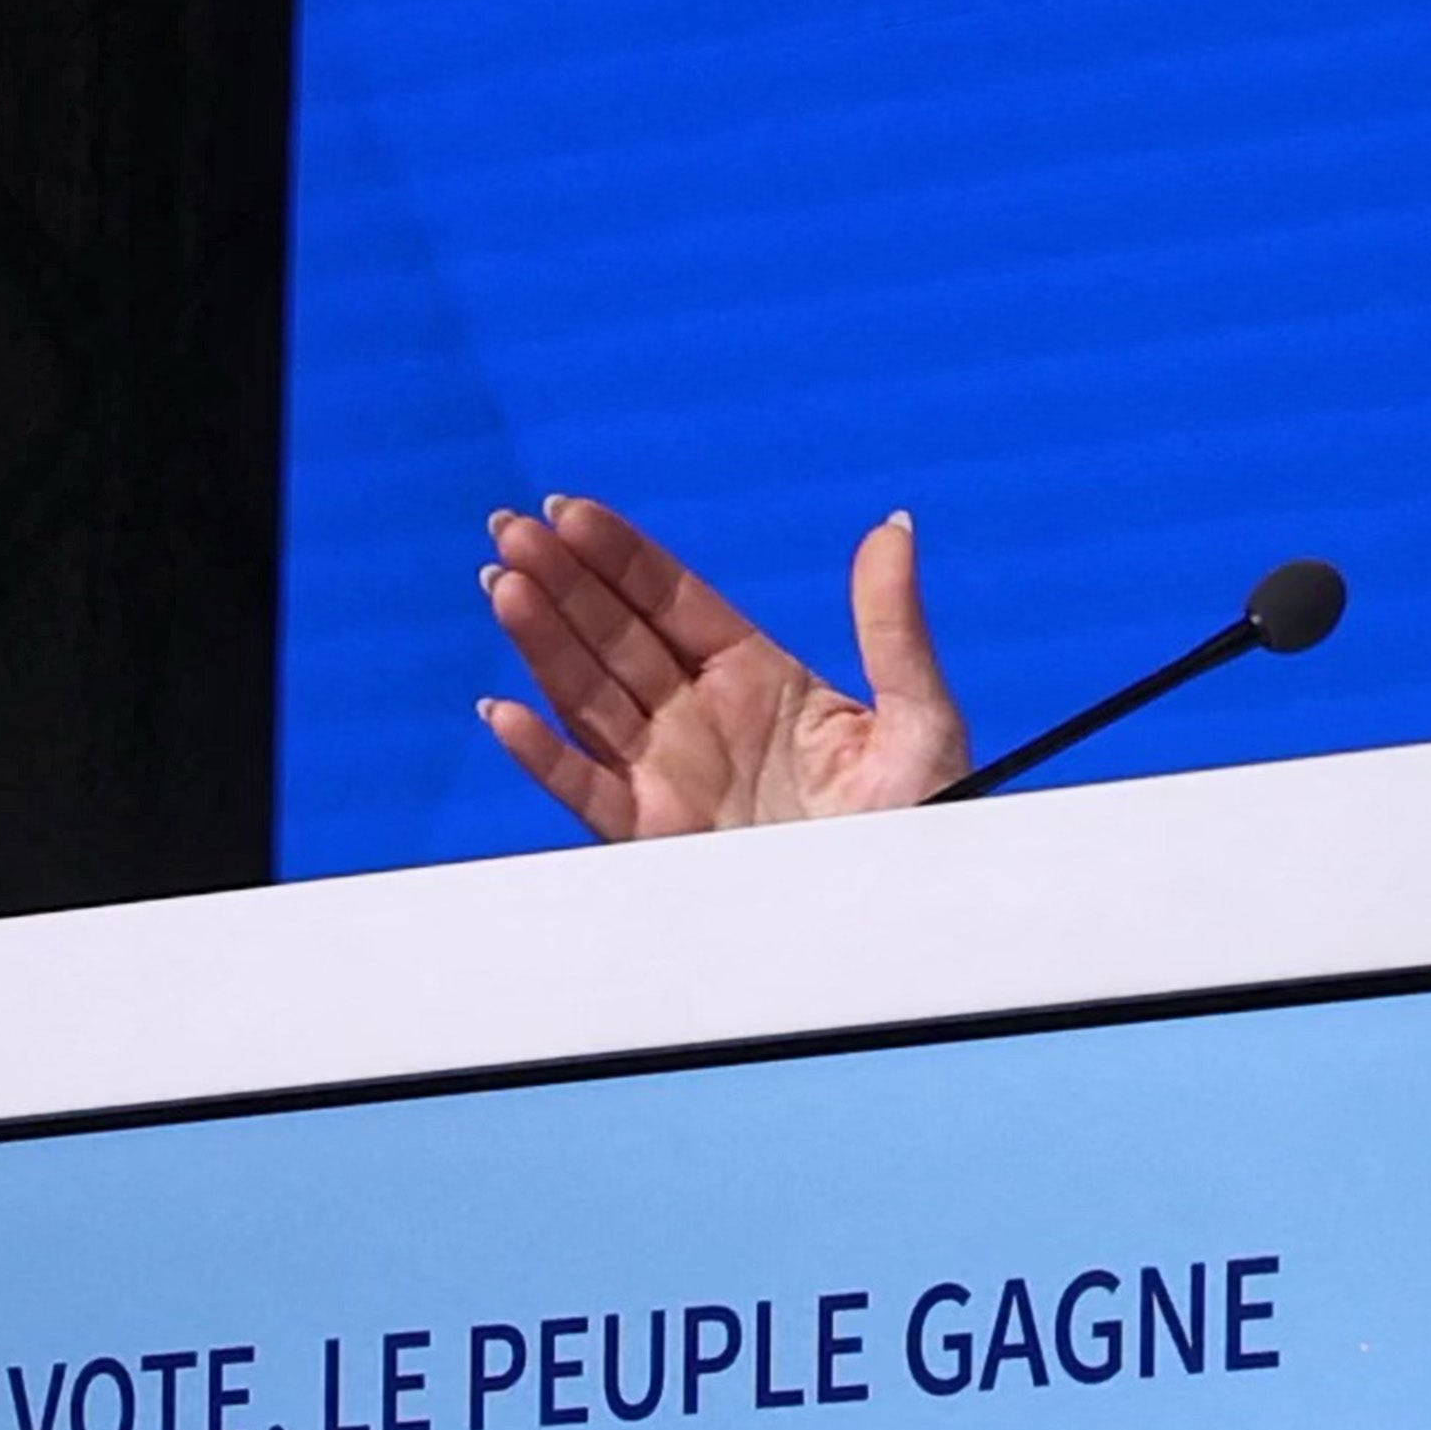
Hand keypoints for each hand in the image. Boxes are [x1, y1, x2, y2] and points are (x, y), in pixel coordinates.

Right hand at [477, 498, 968, 835]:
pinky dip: (544, 756)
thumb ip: (891, 624)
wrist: (905, 918)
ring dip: (542, 643)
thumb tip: (893, 529)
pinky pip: (587, 793)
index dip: (620, 556)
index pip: (673, 601)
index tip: (571, 510)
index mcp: (760, 680)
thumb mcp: (920, 717)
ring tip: (503, 587)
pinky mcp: (656, 838)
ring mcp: (673, 777)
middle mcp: (703, 720)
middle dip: (562, 582)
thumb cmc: (927, 825)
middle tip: (511, 529)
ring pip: (588, 698)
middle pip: (615, 637)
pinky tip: (506, 712)